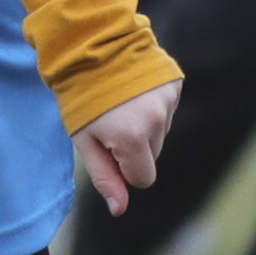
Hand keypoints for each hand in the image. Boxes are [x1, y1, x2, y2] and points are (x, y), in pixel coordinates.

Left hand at [72, 78, 180, 213]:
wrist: (91, 44)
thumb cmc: (80, 97)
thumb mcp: (84, 141)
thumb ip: (105, 177)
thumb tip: (120, 209)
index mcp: (132, 138)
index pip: (143, 178)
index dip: (123, 168)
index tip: (108, 148)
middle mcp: (156, 121)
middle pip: (153, 156)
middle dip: (134, 147)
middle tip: (111, 121)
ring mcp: (168, 101)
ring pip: (161, 133)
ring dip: (143, 125)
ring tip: (120, 103)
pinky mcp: (175, 85)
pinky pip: (167, 111)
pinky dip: (152, 106)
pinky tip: (134, 90)